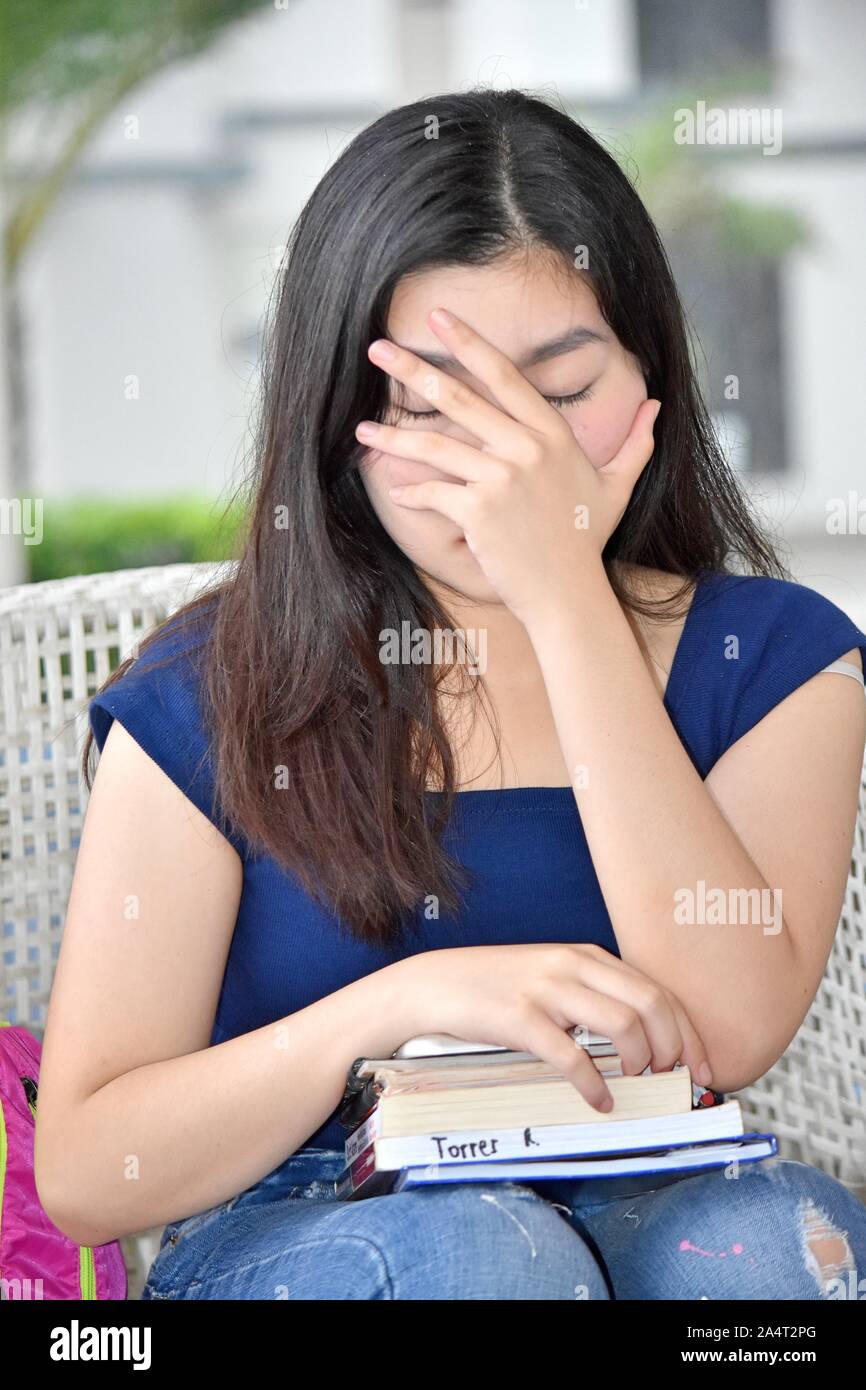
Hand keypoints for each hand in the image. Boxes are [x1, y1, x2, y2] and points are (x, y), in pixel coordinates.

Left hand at [356, 307, 660, 628]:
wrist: (568, 594)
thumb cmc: (585, 541)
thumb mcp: (617, 486)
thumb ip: (636, 442)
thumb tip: (655, 405)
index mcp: (551, 434)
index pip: (504, 376)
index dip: (469, 343)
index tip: (439, 318)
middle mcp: (526, 448)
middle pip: (460, 397)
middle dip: (414, 370)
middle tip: (378, 349)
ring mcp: (502, 479)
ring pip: (436, 445)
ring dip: (394, 436)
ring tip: (362, 430)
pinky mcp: (480, 512)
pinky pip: (433, 494)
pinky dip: (412, 494)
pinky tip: (397, 492)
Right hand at [396, 941, 711, 1111]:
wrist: (434, 984)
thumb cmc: (496, 988)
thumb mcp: (551, 978)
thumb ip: (592, 997)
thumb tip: (642, 1040)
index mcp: (587, 956)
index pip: (657, 990)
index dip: (688, 1032)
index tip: (702, 1065)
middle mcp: (573, 966)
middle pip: (652, 1004)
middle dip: (674, 1047)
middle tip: (672, 1077)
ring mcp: (547, 990)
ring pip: (623, 1025)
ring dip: (641, 1062)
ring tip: (635, 1083)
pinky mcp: (520, 1018)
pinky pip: (572, 1055)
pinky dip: (594, 1084)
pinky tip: (599, 1100)